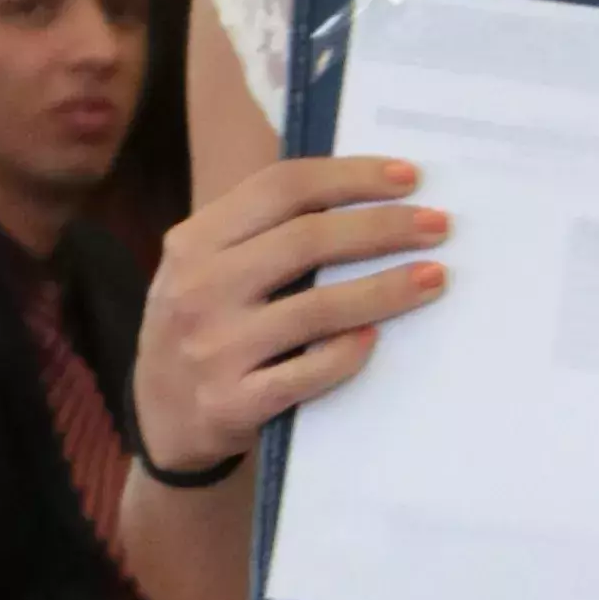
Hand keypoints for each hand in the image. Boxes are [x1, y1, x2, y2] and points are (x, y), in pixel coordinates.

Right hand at [134, 155, 450, 477]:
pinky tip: (378, 338)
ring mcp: (214, 348)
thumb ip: (260, 233)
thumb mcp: (205, 268)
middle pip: (307, 239)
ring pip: (317, 307)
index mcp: (194, 241)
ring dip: (385, 289)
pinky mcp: (232, 403)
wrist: (160, 422)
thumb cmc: (202, 328)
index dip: (350, 177)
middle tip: (438, 225)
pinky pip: (305, 374)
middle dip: (383, 227)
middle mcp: (199, 288)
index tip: (407, 177)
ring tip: (434, 277)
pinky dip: (347, 353)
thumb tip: (364, 196)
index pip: (281, 187)